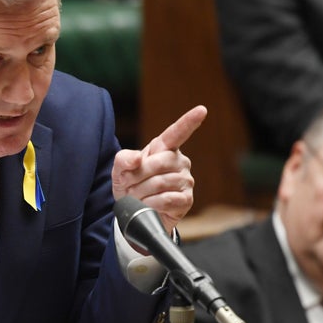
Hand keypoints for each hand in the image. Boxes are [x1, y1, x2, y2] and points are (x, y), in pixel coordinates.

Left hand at [112, 105, 205, 232]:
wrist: (135, 212)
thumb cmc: (131, 185)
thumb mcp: (120, 170)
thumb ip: (124, 159)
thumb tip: (137, 159)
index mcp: (164, 148)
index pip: (177, 132)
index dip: (189, 121)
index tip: (202, 110)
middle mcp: (179, 161)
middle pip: (158, 163)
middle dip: (137, 176)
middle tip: (128, 185)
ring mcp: (185, 180)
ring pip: (160, 183)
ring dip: (140, 192)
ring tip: (135, 196)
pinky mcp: (186, 199)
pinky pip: (166, 199)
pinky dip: (150, 204)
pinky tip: (146, 205)